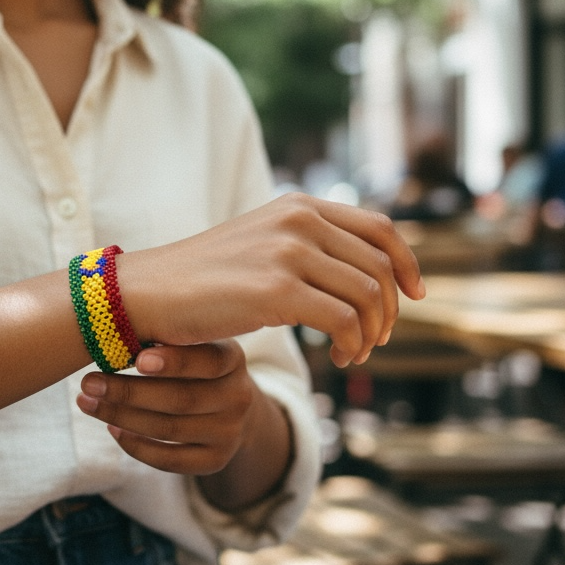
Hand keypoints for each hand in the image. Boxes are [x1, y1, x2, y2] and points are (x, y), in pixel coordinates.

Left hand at [76, 341, 265, 478]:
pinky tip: (112, 428)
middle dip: (129, 392)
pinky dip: (137, 446)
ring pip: (169, 429)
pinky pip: (171, 460)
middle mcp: (238, 397)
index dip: (174, 362)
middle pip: (181, 399)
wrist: (229, 404)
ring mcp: (229, 432)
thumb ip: (167, 335)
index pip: (208, 361)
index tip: (138, 359)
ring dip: (121, 416)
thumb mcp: (194, 340)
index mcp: (232, 358)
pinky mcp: (216, 460)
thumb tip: (113, 324)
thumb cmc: (194, 361)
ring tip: (87, 403)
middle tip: (89, 383)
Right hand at [117, 192, 424, 366]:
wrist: (148, 291)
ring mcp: (288, 252)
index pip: (379, 227)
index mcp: (298, 205)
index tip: (415, 295)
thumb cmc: (203, 279)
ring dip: (372, 333)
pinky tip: (341, 359)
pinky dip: (353, 345)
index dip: (407, 263)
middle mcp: (298, 220)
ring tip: (356, 354)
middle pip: (379, 266)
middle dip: (390, 309)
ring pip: (368, 296)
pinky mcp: (276, 290)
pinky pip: (344, 321)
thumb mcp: (261, 245)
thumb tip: (360, 275)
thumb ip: (306, 247)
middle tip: (379, 339)